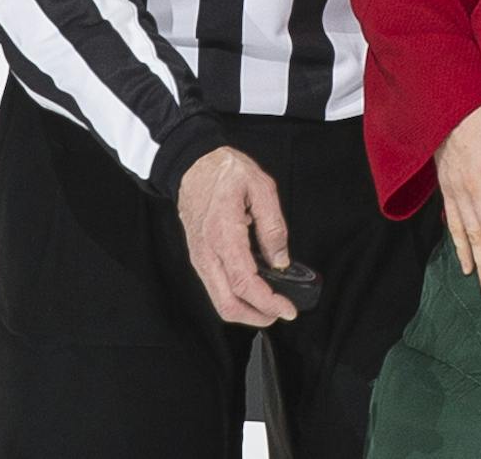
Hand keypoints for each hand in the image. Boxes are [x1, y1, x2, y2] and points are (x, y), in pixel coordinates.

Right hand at [176, 146, 298, 326]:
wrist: (193, 164)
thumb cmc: (225, 171)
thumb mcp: (261, 188)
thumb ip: (273, 227)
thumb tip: (281, 260)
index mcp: (224, 234)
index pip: (245, 283)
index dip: (267, 303)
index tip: (288, 309)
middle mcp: (207, 252)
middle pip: (227, 304)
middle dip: (256, 317)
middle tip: (281, 312)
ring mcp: (200, 257)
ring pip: (219, 300)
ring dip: (246, 310)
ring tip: (271, 304)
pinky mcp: (199, 257)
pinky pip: (216, 287)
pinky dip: (235, 297)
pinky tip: (253, 289)